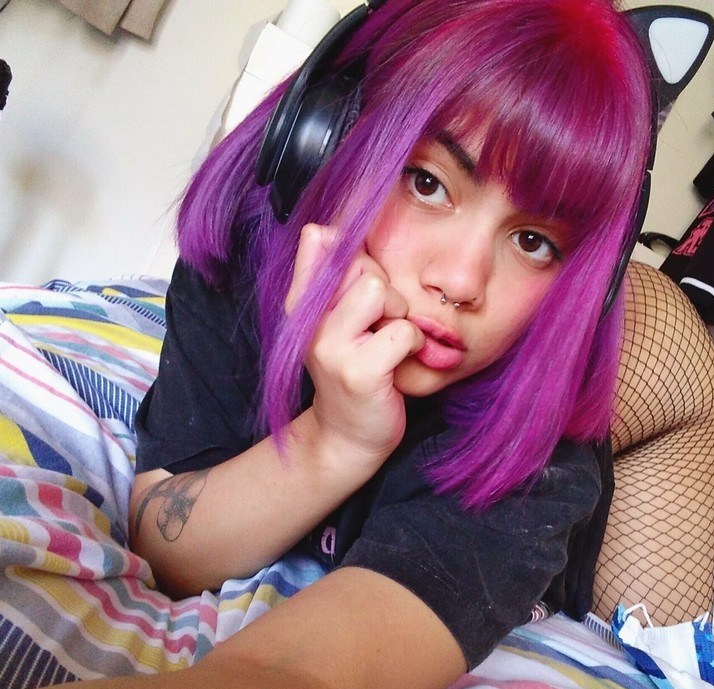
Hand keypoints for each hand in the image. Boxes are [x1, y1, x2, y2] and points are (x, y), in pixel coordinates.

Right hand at [286, 224, 424, 463]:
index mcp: (300, 301)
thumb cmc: (352, 368)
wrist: (346, 435)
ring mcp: (331, 348)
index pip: (322, 240)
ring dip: (399, 316)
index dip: (355, 253)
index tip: (360, 283)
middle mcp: (307, 321)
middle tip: (378, 325)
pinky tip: (399, 362)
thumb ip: (330, 274)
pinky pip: (404, 332)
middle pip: (363, 266)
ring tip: (387, 343)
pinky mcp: (361, 372)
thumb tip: (323, 228)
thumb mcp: (332, 318)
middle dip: (385, 292)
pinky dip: (413, 345)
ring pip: (381, 292)